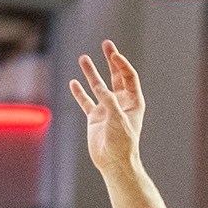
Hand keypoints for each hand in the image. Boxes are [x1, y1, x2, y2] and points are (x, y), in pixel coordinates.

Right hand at [69, 40, 146, 178]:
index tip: (113, 54)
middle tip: (106, 44)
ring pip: (98, 86)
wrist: (113, 163)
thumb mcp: (118, 119)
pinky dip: (79, 92)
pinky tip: (74, 82)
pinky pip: (85, 101)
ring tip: (83, 58)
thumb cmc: (122, 142)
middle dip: (111, 60)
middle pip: (115, 76)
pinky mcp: (94, 118)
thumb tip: (99, 86)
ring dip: (91, 73)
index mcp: (134, 101)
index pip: (128, 76)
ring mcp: (107, 109)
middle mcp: (120, 102)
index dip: (122, 64)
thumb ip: (109, 101)